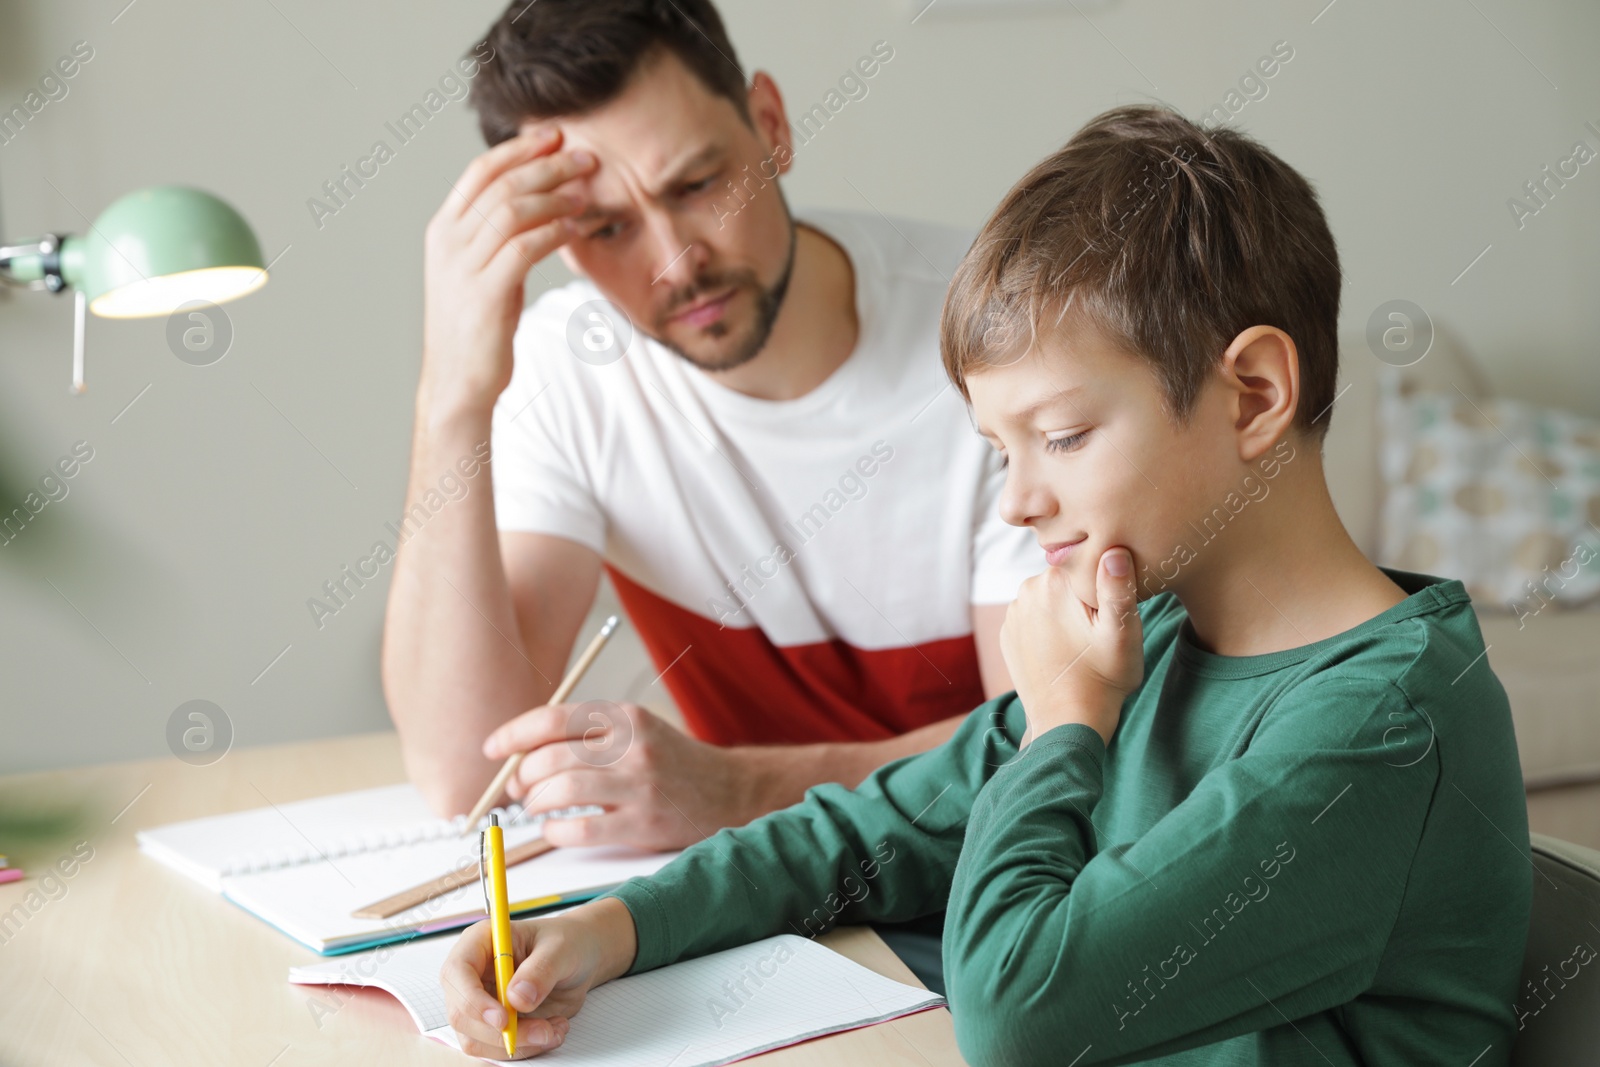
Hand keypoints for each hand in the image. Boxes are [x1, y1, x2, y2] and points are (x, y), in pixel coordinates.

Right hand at [420, 124, 597, 423]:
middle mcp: (447, 242)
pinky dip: (554, 233)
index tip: (553, 135)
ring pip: (512, 210)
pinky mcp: (484, 293)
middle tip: (584, 157)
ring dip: (554, 196)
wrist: (458, 383)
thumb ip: (496, 238)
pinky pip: (524, 248)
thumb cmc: (475, 329)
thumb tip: (534, 207)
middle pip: (500, 183)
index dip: (518, 149)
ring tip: (586, 192)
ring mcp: (462, 267)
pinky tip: (577, 229)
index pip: (479, 171)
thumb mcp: (480, 272)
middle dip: (546, 165)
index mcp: (442, 231)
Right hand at [441, 897, 636, 1059]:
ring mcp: (479, 1003)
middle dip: (500, 1033)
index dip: (473, 1001)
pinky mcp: (493, 1025)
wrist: (578, 958)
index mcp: (479, 943)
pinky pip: (495, 1049)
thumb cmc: (565, 942)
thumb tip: (517, 999)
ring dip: (517, 1044)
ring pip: (477, 1039)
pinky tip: (552, 1031)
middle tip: (543, 1032)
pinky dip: (525, 1048)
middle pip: (461, 1014)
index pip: (457, 973)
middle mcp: (472, 975)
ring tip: (554, 1030)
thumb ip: (541, 970)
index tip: (503, 1019)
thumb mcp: (561, 948)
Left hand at [484, 701, 762, 850]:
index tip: (493, 749)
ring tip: (536, 808)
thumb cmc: (672, 763)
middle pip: (551, 757)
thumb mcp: (636, 730)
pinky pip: (579, 830)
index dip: (514, 734)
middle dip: (521, 776)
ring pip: (561, 792)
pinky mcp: (643, 824)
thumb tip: (523, 752)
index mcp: (626, 716)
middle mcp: (633, 746)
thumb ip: (588, 734)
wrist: (731, 791)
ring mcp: (639, 786)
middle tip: (516, 788)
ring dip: (535, 803)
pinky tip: (556, 830)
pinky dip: (555, 832)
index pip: (554, 718)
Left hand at [1001, 546, 1143, 746]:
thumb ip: (1119, 588)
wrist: (1066, 723)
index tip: (1111, 613)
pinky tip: (1062, 649)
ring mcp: (1013, 612)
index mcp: (1056, 580)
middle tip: (1097, 631)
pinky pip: (1034, 617)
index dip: (1105, 584)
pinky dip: (1048, 628)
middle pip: (1067, 578)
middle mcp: (1027, 589)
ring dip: (1064, 612)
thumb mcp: (1123, 634)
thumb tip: (1114, 550)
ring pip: (1049, 597)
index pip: (1087, 561)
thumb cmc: (1103, 680)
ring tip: (1080, 642)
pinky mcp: (1007, 633)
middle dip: (1083, 597)